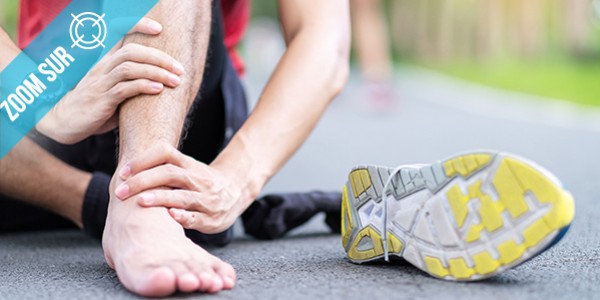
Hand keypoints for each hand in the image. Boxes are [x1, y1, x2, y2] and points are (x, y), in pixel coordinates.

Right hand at [37, 17, 184, 143]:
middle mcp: (102, 68)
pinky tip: (158, 89)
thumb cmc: (94, 107)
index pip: (119, 34)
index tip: (158, 28)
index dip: (137, 25)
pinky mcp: (101, 100)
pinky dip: (143, 86)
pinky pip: (124, 88)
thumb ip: (133, 85)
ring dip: (156, 72)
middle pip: (131, 51)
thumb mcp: (114, 91)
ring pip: (129, 68)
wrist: (65, 123)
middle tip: (179, 68)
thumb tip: (161, 85)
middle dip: (159, 57)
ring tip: (175, 81)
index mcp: (105, 62)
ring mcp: (101, 83)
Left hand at [114, 143, 254, 233]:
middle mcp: (198, 179)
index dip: (143, 160)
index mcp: (189, 164)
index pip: (165, 152)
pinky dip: (183, 216)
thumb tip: (125, 173)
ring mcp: (206, 198)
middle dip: (142, 181)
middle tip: (120, 192)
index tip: (123, 172)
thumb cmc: (202, 181)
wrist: (237, 191)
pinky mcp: (211, 218)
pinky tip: (171, 216)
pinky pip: (196, 217)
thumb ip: (165, 168)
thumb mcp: (189, 168)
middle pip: (169, 174)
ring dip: (160, 198)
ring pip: (182, 195)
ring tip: (140, 201)